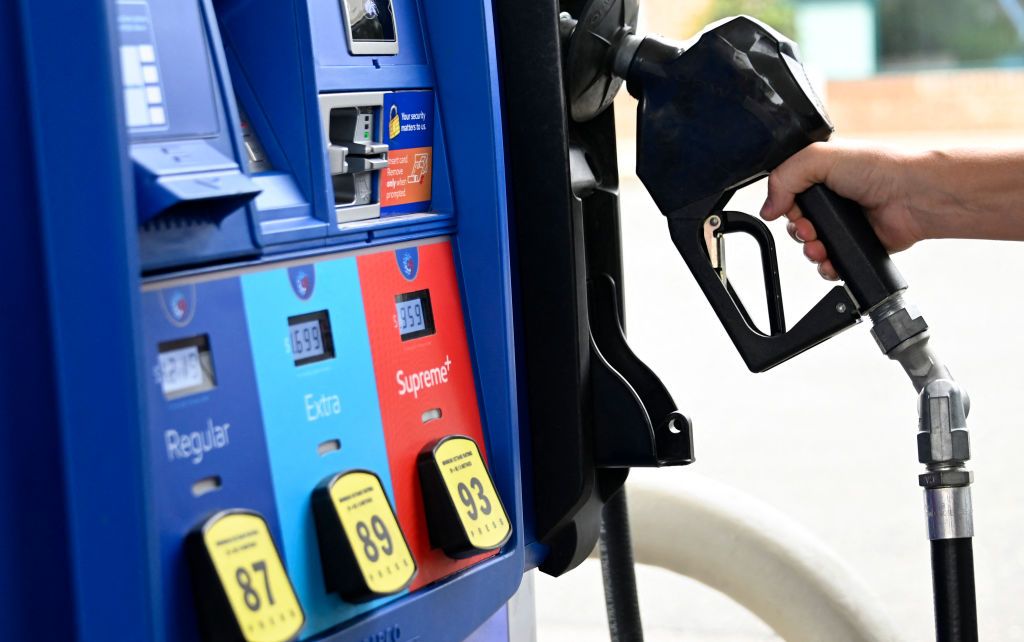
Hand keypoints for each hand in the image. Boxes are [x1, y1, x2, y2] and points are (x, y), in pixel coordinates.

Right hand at [759, 141, 924, 279]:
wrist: (913, 197)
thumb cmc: (879, 169)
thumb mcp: (819, 157)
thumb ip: (784, 177)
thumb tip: (768, 208)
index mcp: (820, 175)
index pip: (787, 195)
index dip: (784, 207)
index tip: (791, 210)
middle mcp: (831, 200)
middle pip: (795, 224)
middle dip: (798, 232)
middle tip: (811, 229)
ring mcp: (842, 224)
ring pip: (810, 247)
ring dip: (810, 251)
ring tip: (821, 247)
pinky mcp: (854, 246)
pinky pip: (830, 264)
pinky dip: (826, 267)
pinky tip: (830, 262)